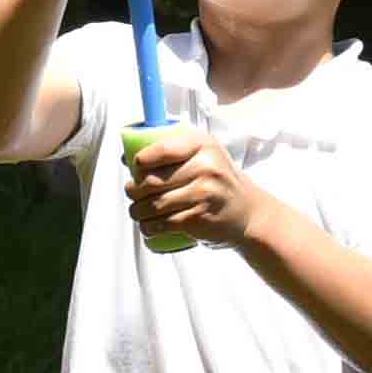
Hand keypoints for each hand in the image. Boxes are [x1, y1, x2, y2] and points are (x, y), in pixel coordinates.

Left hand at [122, 124, 264, 247]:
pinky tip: (147, 225)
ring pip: (153, 205)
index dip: (141, 160)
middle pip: (151, 181)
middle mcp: (205, 167)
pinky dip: (149, 227)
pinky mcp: (200, 218)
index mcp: (203, 145)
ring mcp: (204, 194)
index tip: (136, 167)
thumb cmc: (217, 179)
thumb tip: (125, 157)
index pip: (162, 149)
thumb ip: (170, 149)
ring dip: (137, 211)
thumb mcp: (203, 153)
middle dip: (132, 190)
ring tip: (137, 211)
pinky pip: (163, 224)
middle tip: (132, 193)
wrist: (247, 211)